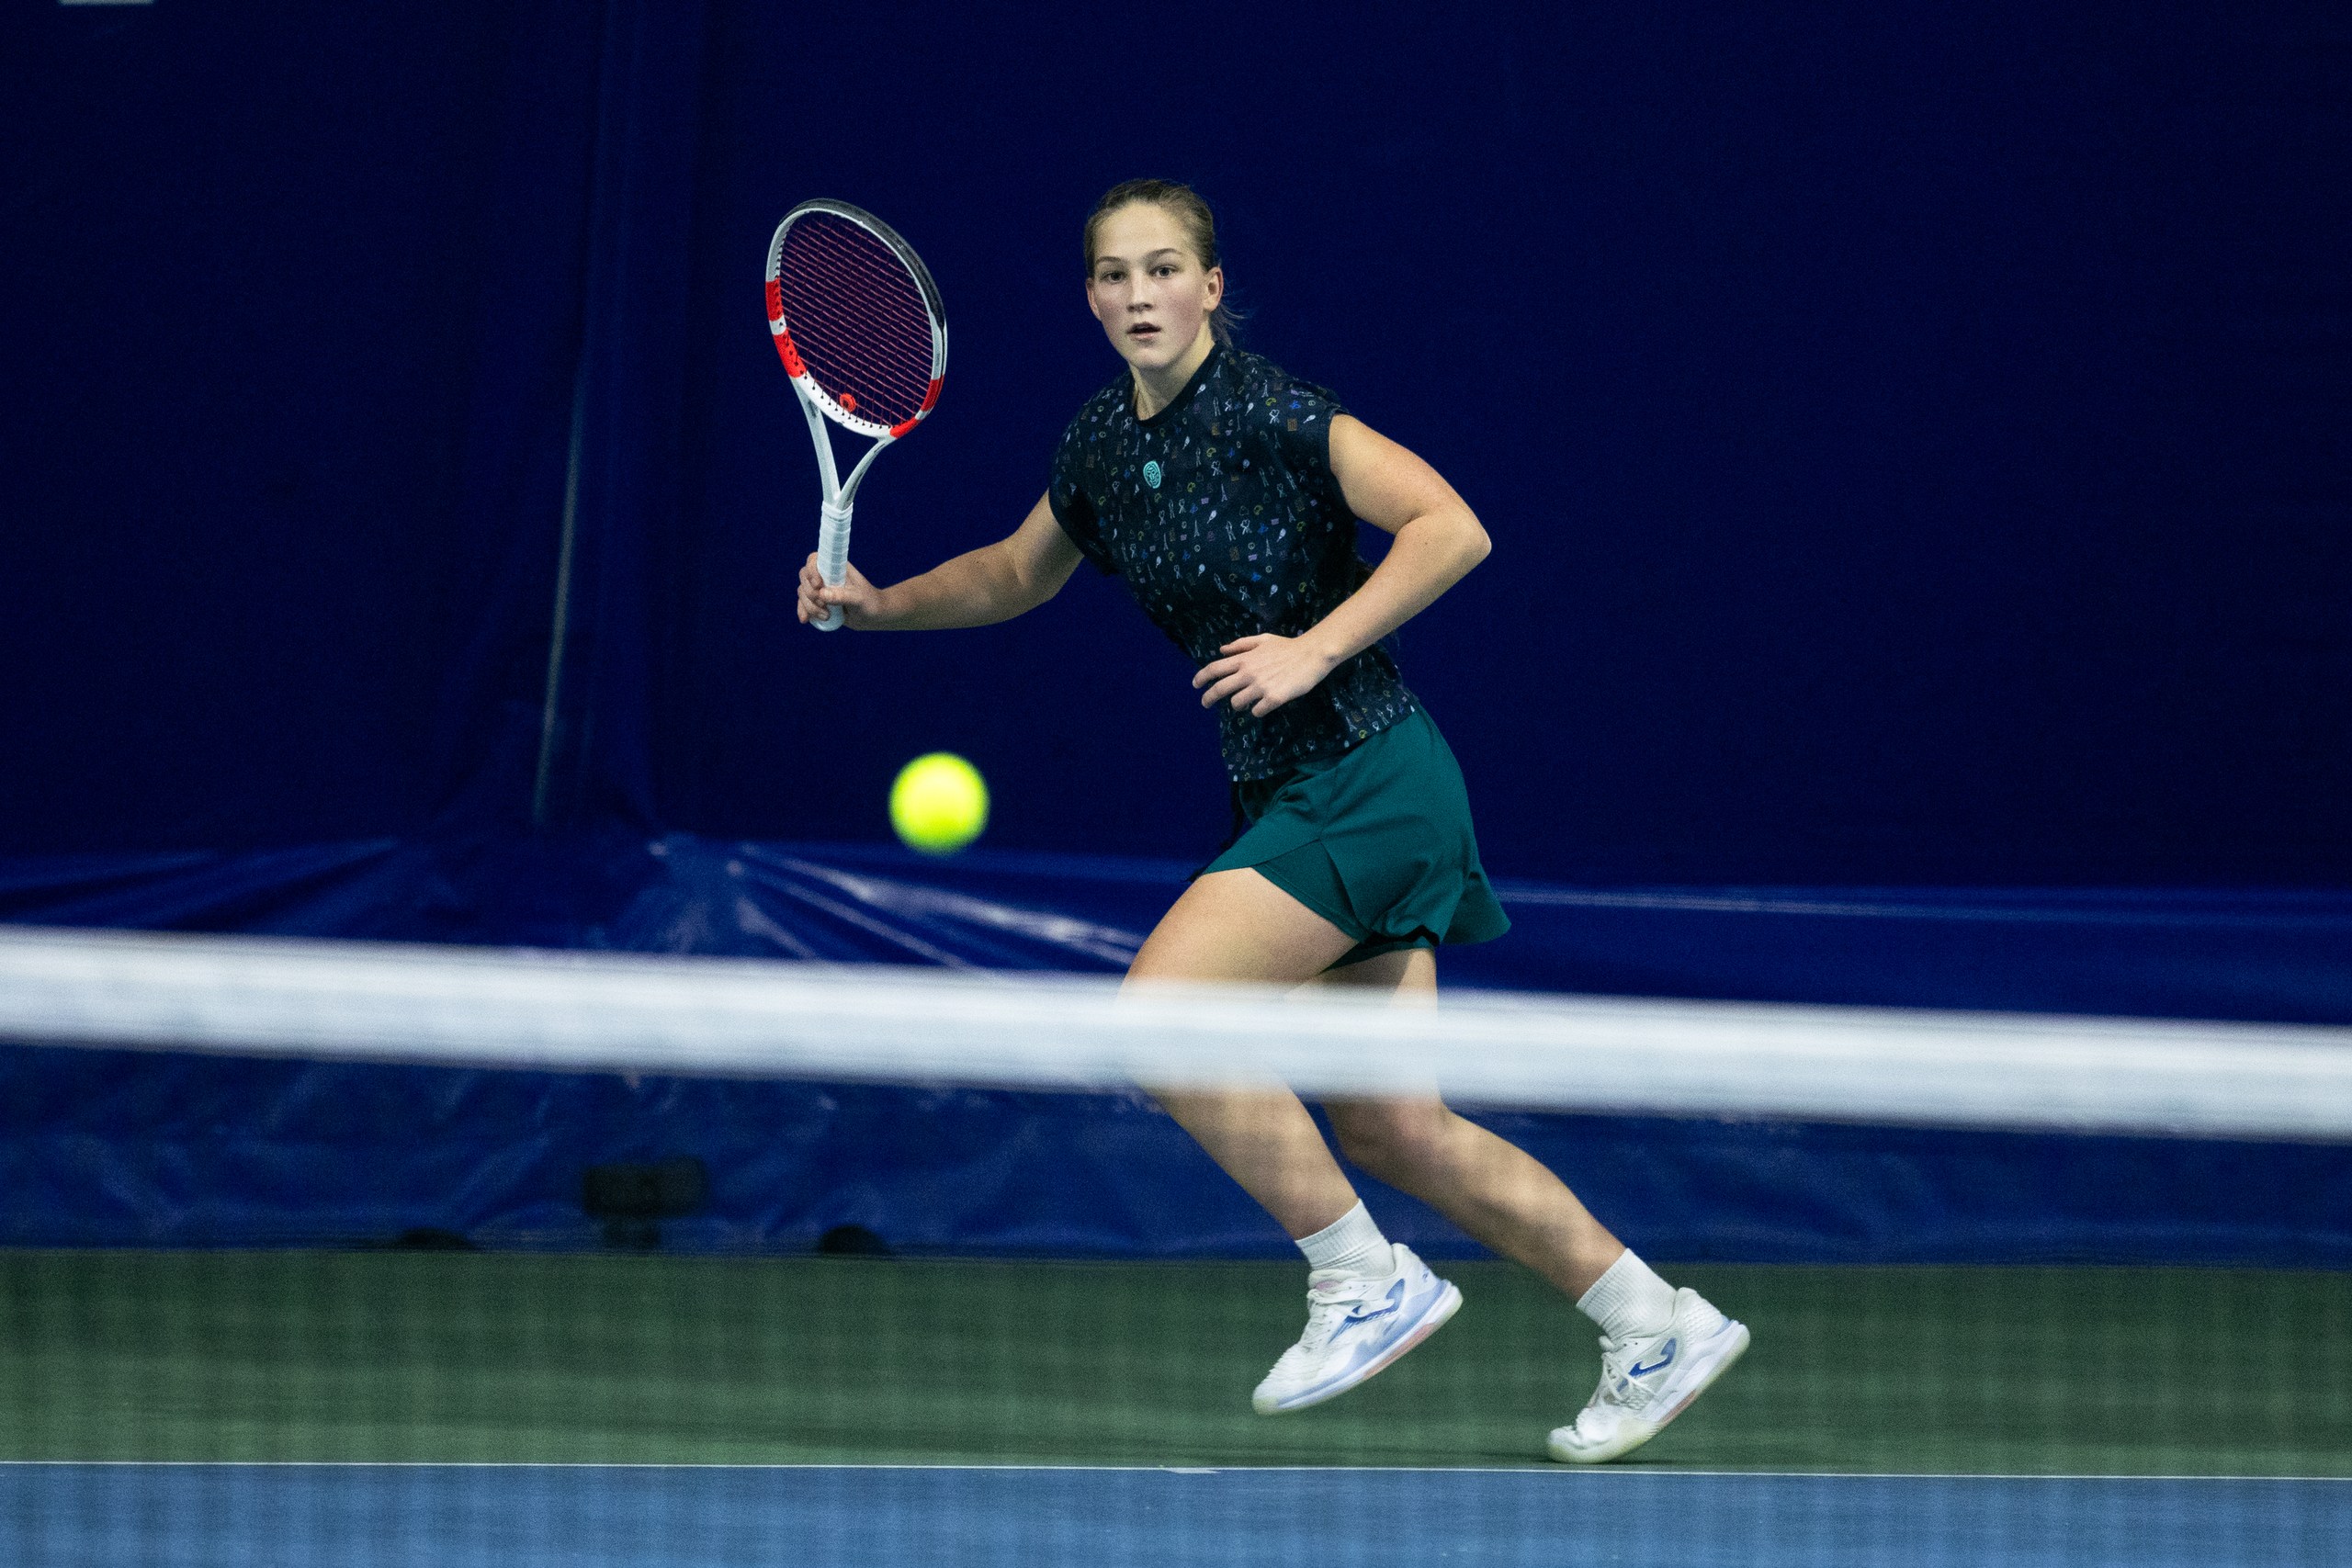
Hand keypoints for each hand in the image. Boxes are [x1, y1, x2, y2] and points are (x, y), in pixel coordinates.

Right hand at [797, 553, 883, 627]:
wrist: (873, 616)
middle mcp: (826, 575)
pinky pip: (803, 603)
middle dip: (810, 593)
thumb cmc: (870, 602)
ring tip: (825, 616)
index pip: (815, 559)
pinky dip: (803, 611)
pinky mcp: (819, 602)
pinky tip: (806, 620)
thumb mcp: (858, 599)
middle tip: (824, 605)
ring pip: (803, 591)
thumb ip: (842, 596)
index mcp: (836, 567)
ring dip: (809, 606)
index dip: (811, 570)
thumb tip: (822, 594)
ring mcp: (821, 589)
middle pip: (805, 576)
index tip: (818, 585)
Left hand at [1192, 633, 1337, 717]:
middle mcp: (1248, 673)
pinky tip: (1262, 706)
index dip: (1201, 678)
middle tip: (1205, 703)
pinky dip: (1257, 710)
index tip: (1195, 685)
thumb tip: (1221, 650)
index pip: (1214, 669)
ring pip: (1237, 703)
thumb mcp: (1263, 640)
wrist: (1312, 654)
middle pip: (1219, 689)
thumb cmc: (1288, 646)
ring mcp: (1260, 687)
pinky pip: (1257, 711)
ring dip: (1238, 705)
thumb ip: (1241, 645)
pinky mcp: (1273, 698)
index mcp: (1244, 659)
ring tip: (1245, 702)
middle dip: (1208, 699)